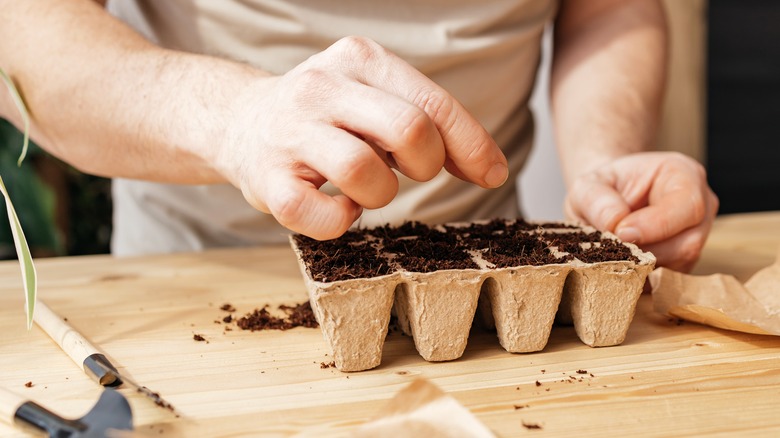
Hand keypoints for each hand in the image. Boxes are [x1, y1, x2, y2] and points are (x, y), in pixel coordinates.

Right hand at [217, 36, 507, 239]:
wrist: (239, 121)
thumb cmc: (325, 116)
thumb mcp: (374, 98)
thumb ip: (427, 121)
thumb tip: (490, 165)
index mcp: (359, 60)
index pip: (432, 103)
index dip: (472, 145)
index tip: (491, 173)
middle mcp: (322, 87)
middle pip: (409, 132)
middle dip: (425, 165)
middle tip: (407, 170)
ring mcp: (291, 133)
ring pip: (368, 175)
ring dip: (380, 195)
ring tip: (364, 186)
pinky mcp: (268, 180)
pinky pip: (328, 218)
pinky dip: (344, 222)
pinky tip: (338, 207)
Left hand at [564, 152, 718, 271]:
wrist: (602, 203)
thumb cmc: (601, 189)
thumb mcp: (588, 186)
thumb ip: (597, 201)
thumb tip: (616, 225)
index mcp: (684, 175)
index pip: (688, 206)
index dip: (656, 225)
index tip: (621, 233)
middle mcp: (700, 207)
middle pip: (688, 243)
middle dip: (646, 251)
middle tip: (610, 248)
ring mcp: (696, 238)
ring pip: (678, 266)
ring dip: (641, 266)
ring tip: (612, 253)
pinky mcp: (683, 263)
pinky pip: (667, 280)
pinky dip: (641, 277)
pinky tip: (620, 265)